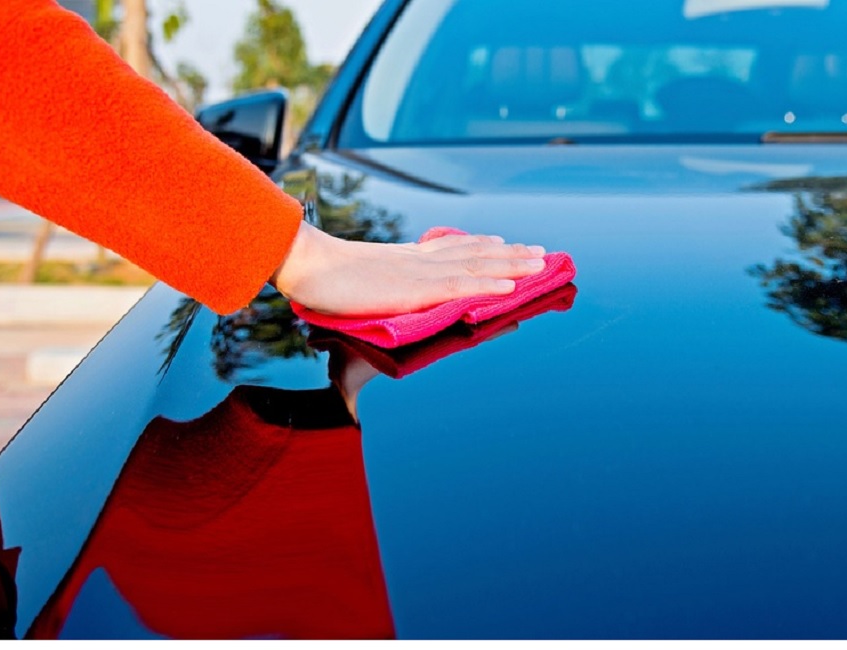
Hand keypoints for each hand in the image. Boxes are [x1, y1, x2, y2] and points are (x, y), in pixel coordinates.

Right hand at [270, 223, 546, 315]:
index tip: (507, 243)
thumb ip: (378, 285)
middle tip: (541, 252)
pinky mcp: (414, 289)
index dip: (483, 246)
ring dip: (511, 264)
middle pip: (474, 252)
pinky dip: (488, 284)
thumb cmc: (320, 276)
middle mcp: (419, 260)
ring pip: (475, 265)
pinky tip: (511, 285)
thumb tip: (383, 292)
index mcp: (405, 258)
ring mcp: (419, 273)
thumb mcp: (357, 279)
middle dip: (510, 253)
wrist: (305, 264)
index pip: (453, 248)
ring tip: (540, 262)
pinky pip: (459, 285)